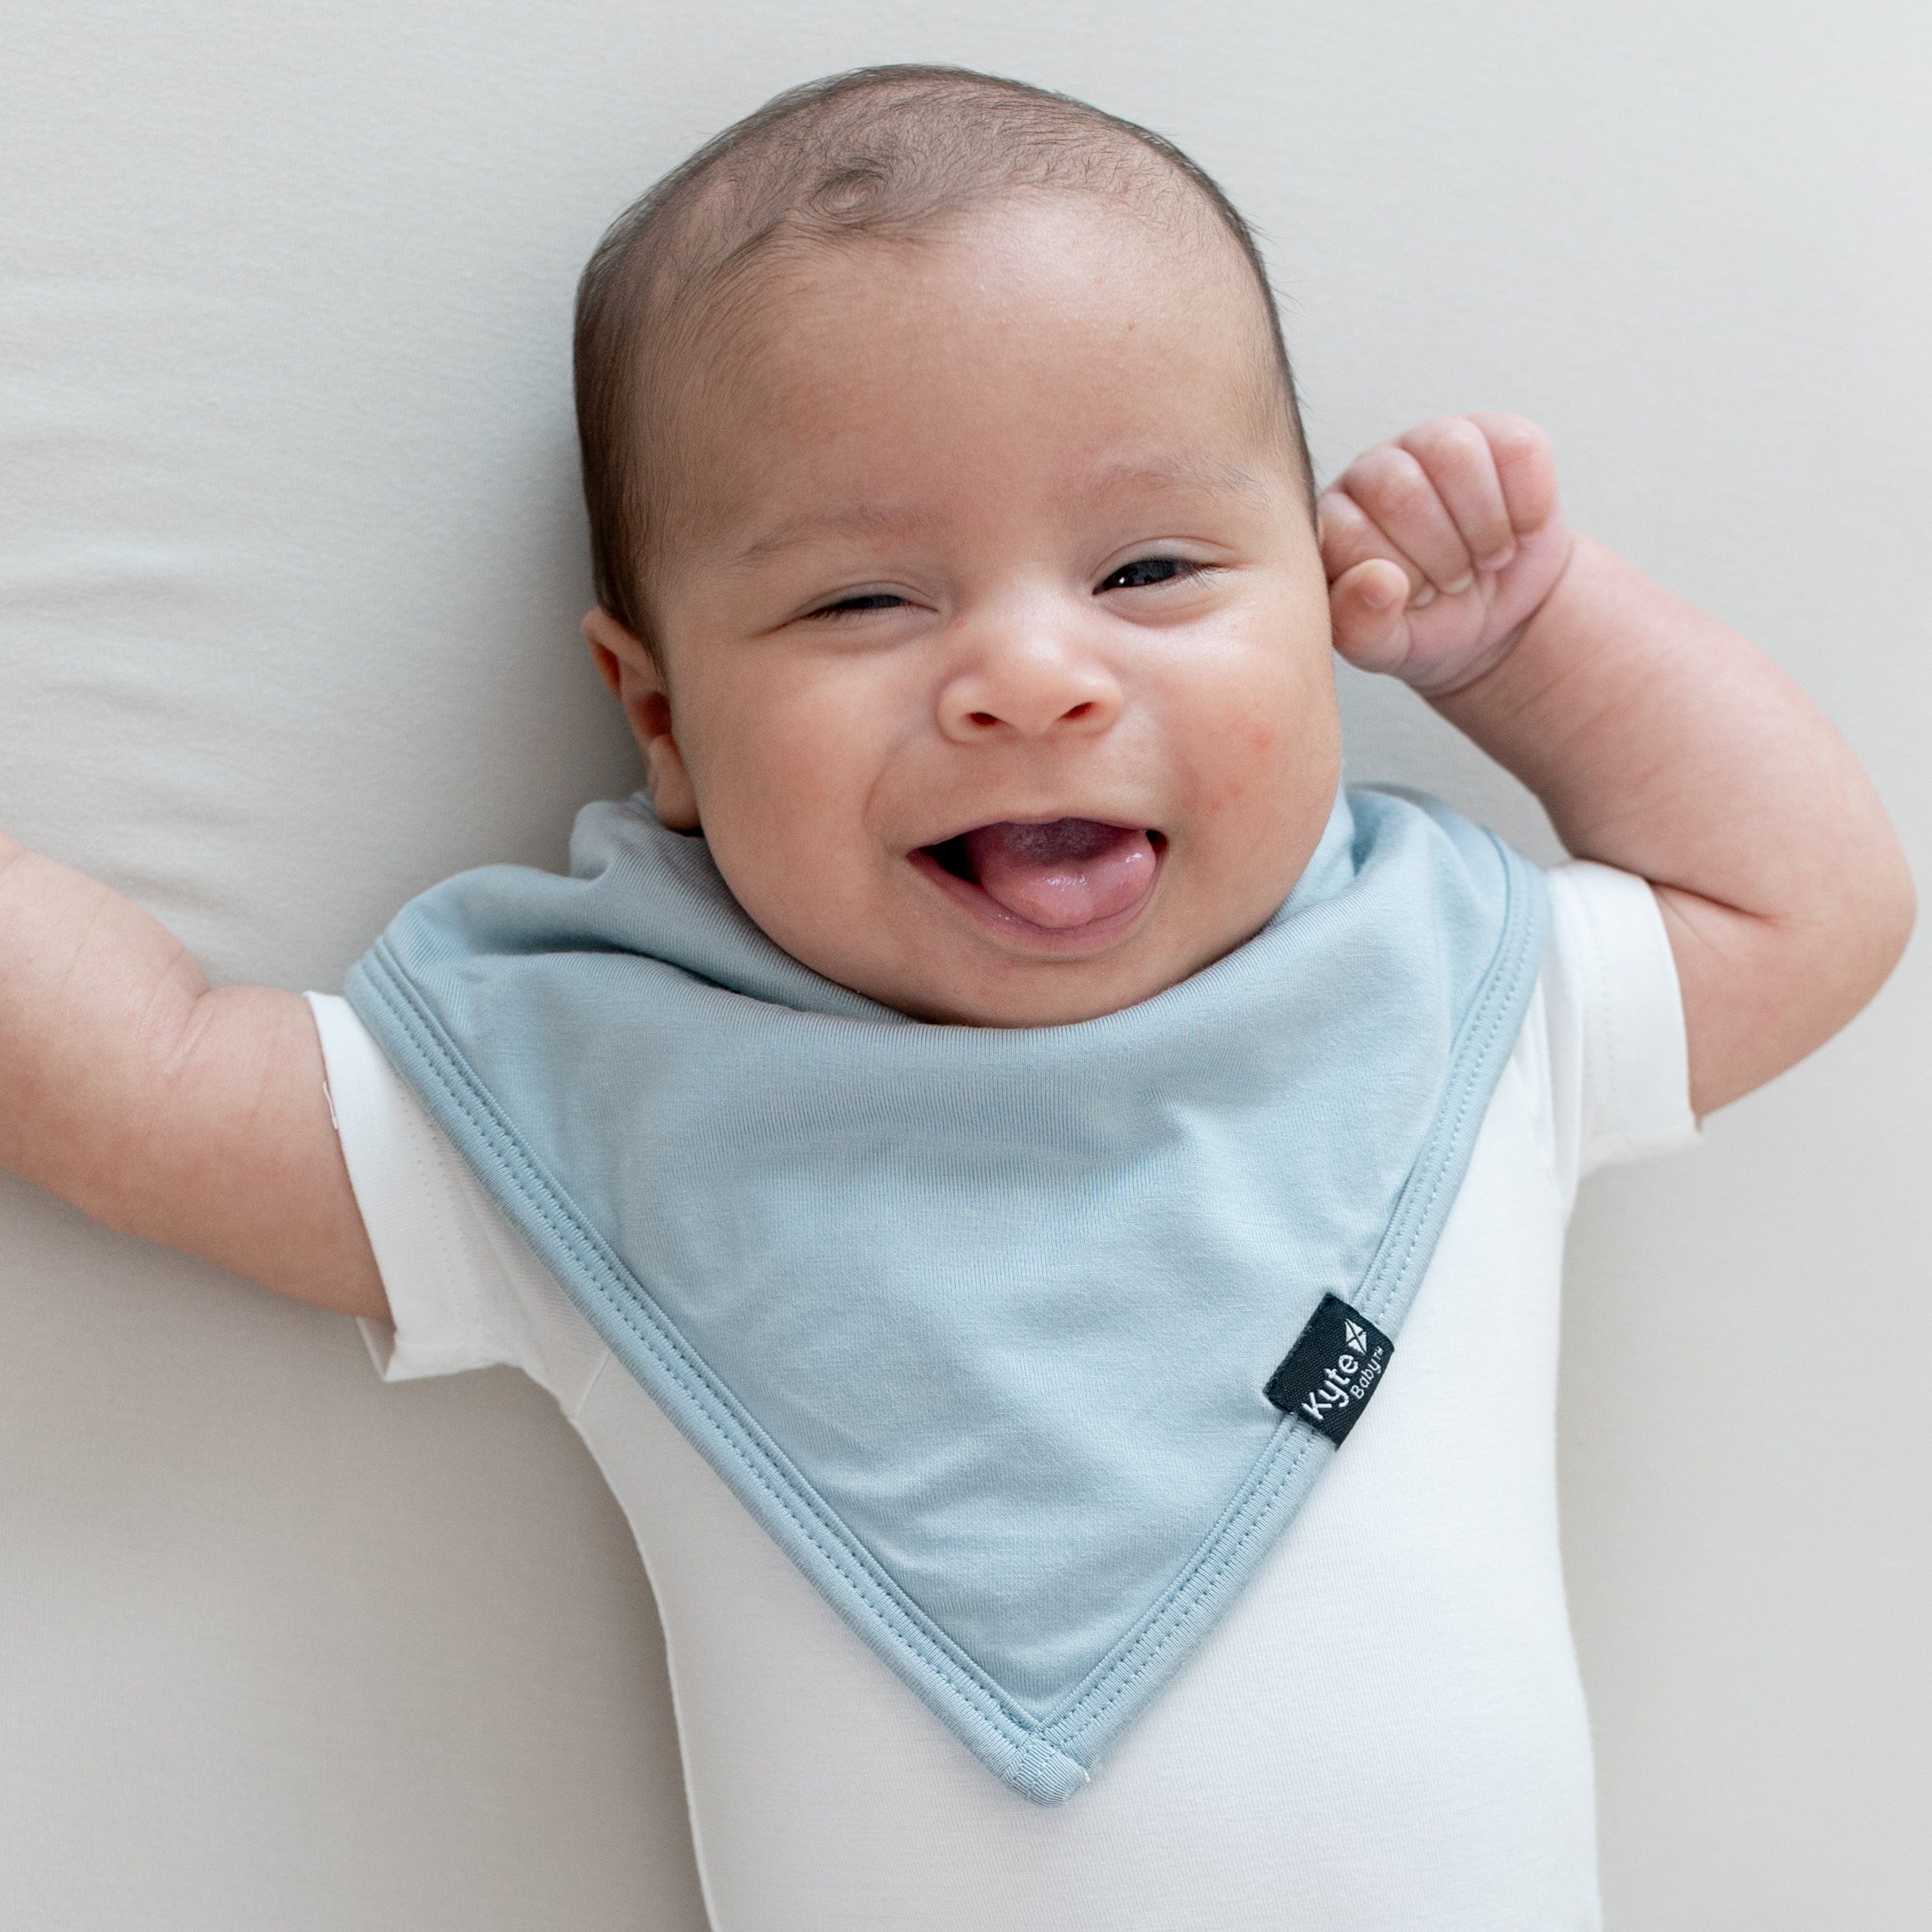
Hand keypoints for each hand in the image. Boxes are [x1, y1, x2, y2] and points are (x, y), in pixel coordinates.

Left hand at [1319, 414, 1573, 695]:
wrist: (1501, 614)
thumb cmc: (1427, 624)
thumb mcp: (1386, 647)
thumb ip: (1360, 626)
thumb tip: (1375, 580)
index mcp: (1332, 520)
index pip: (1348, 532)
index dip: (1395, 577)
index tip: (1416, 599)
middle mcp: (1372, 471)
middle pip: (1401, 488)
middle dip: (1442, 555)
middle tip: (1455, 582)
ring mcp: (1431, 442)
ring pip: (1454, 454)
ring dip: (1484, 526)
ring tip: (1486, 558)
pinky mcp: (1497, 434)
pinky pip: (1518, 450)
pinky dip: (1528, 507)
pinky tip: (1518, 531)